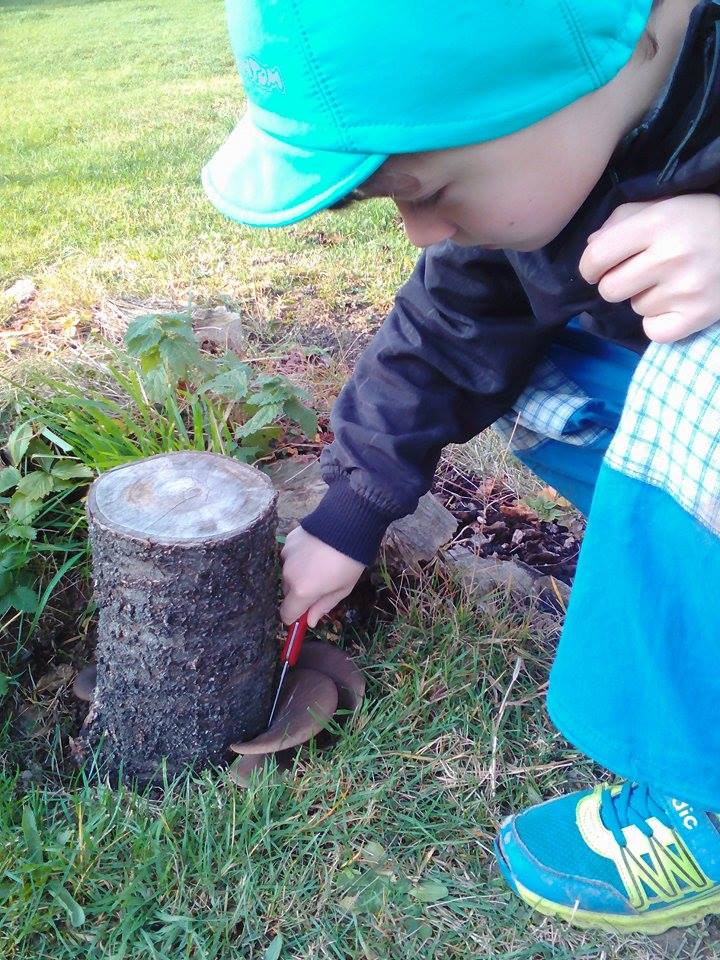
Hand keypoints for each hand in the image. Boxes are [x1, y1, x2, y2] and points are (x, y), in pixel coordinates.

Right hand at [279, 525, 365, 627]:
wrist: (347, 523)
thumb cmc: (350, 561)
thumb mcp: (342, 589)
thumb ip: (323, 607)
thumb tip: (309, 622)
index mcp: (302, 591)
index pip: (286, 614)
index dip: (295, 617)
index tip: (305, 613)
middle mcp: (288, 574)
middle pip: (288, 593)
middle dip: (300, 594)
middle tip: (320, 584)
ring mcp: (285, 556)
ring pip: (288, 573)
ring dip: (298, 574)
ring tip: (319, 563)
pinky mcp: (287, 541)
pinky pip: (289, 557)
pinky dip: (298, 558)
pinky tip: (314, 550)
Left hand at [578, 194, 719, 342]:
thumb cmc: (703, 221)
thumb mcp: (666, 205)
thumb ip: (623, 220)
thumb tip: (590, 248)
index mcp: (659, 222)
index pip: (598, 256)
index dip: (588, 267)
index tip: (595, 269)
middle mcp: (671, 256)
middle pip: (609, 289)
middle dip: (615, 283)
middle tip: (636, 274)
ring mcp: (686, 289)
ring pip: (635, 307)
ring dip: (645, 297)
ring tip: (670, 280)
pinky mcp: (698, 316)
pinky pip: (653, 331)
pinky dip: (659, 322)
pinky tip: (675, 303)